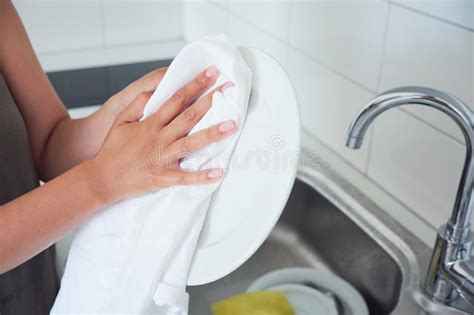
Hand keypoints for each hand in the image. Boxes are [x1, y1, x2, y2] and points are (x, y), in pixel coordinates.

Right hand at [86, 66, 235, 202]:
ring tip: (232, 125)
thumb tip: (153, 92)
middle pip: (188, 117)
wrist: (102, 178)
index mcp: (151, 123)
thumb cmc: (113, 150)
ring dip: (212, 134)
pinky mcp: (163, 177)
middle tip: (229, 88)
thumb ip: (136, 104)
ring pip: (191, 143)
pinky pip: (185, 177)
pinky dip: (201, 176)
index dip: (195, 84)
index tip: (211, 72)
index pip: (177, 99)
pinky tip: (218, 173)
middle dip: (210, 101)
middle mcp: (159, 138)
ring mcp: (162, 158)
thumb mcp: (120, 121)